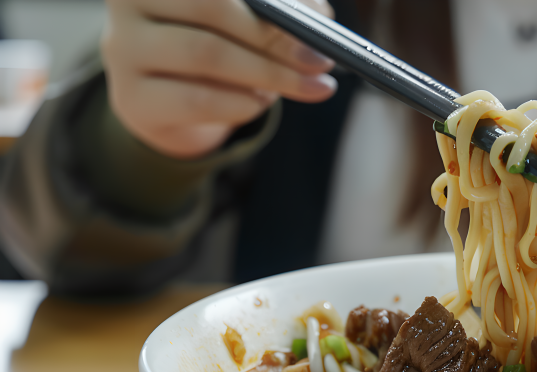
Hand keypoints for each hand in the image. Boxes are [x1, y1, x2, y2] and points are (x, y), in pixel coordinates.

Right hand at [103, 0, 336, 159]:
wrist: (170, 102)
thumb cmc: (216, 43)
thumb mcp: (248, 17)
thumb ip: (283, 7)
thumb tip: (319, 16)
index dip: (271, 1)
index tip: (316, 20)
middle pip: (212, 8)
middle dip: (276, 38)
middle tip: (319, 61)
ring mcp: (122, 48)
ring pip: (205, 53)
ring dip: (266, 73)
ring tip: (300, 86)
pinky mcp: (131, 98)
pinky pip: (196, 99)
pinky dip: (241, 103)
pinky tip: (259, 103)